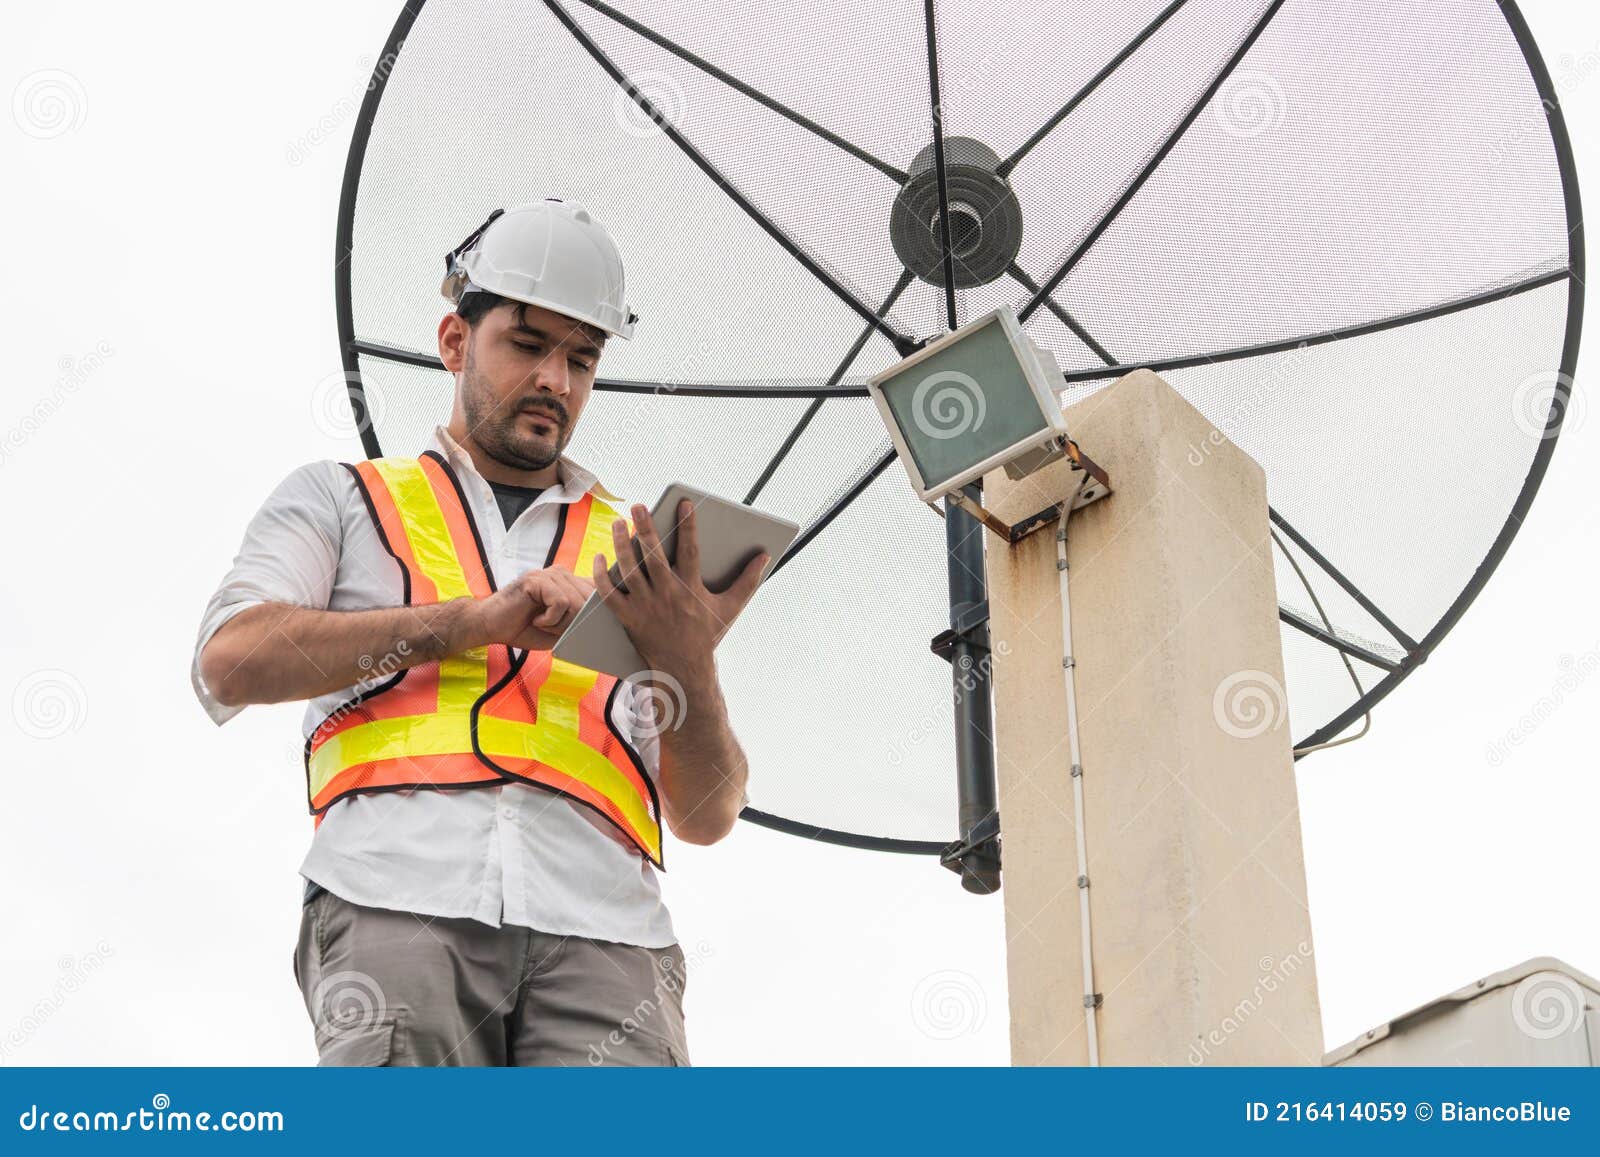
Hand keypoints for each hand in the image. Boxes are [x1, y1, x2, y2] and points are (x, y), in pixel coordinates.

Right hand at [464, 565, 594, 651]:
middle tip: (551, 628)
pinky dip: (550, 619)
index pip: (598, 591)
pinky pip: (560, 602)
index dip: (596, 612)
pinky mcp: (537, 579)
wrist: (492, 627)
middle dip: (573, 623)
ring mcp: (549, 574)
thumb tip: (603, 623)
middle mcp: (562, 573)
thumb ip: (581, 621)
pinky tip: (536, 619)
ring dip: (559, 623)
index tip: (586, 627)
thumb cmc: (526, 628)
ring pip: (576, 603)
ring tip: (542, 623)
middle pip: (589, 601)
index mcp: (569, 581)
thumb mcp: (561, 628)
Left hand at [593, 499, 767, 677]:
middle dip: (645, 528)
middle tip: (638, 506)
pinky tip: (599, 557)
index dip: (688, 526)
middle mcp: (667, 595)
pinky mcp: (628, 617)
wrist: (684, 669)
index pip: (690, 551)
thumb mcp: (730, 607)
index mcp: (691, 589)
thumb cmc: (707, 635)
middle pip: (653, 555)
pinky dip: (601, 575)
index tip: (684, 503)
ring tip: (618, 524)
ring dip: (621, 545)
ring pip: (629, 570)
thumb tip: (764, 557)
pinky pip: (609, 593)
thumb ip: (748, 580)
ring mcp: (645, 606)